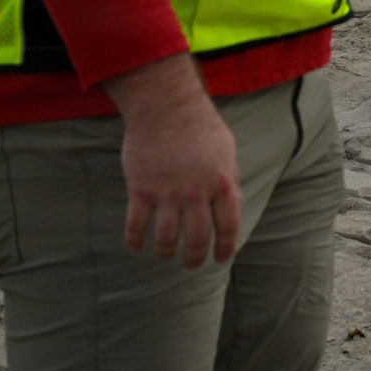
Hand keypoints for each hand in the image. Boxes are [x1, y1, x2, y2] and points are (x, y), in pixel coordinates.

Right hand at [104, 54, 241, 267]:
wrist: (166, 106)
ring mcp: (167, 193)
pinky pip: (135, 225)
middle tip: (191, 264)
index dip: (226, 248)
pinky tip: (136, 246)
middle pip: (196, 239)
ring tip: (166, 254)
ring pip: (165, 239)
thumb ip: (230, 178)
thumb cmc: (201, 125)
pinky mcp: (141, 189)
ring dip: (165, 252)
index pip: (228, 227)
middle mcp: (196, 193)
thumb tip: (236, 203)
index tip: (221, 258)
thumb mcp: (227, 150)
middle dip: (194, 258)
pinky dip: (135, 241)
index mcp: (222, 183)